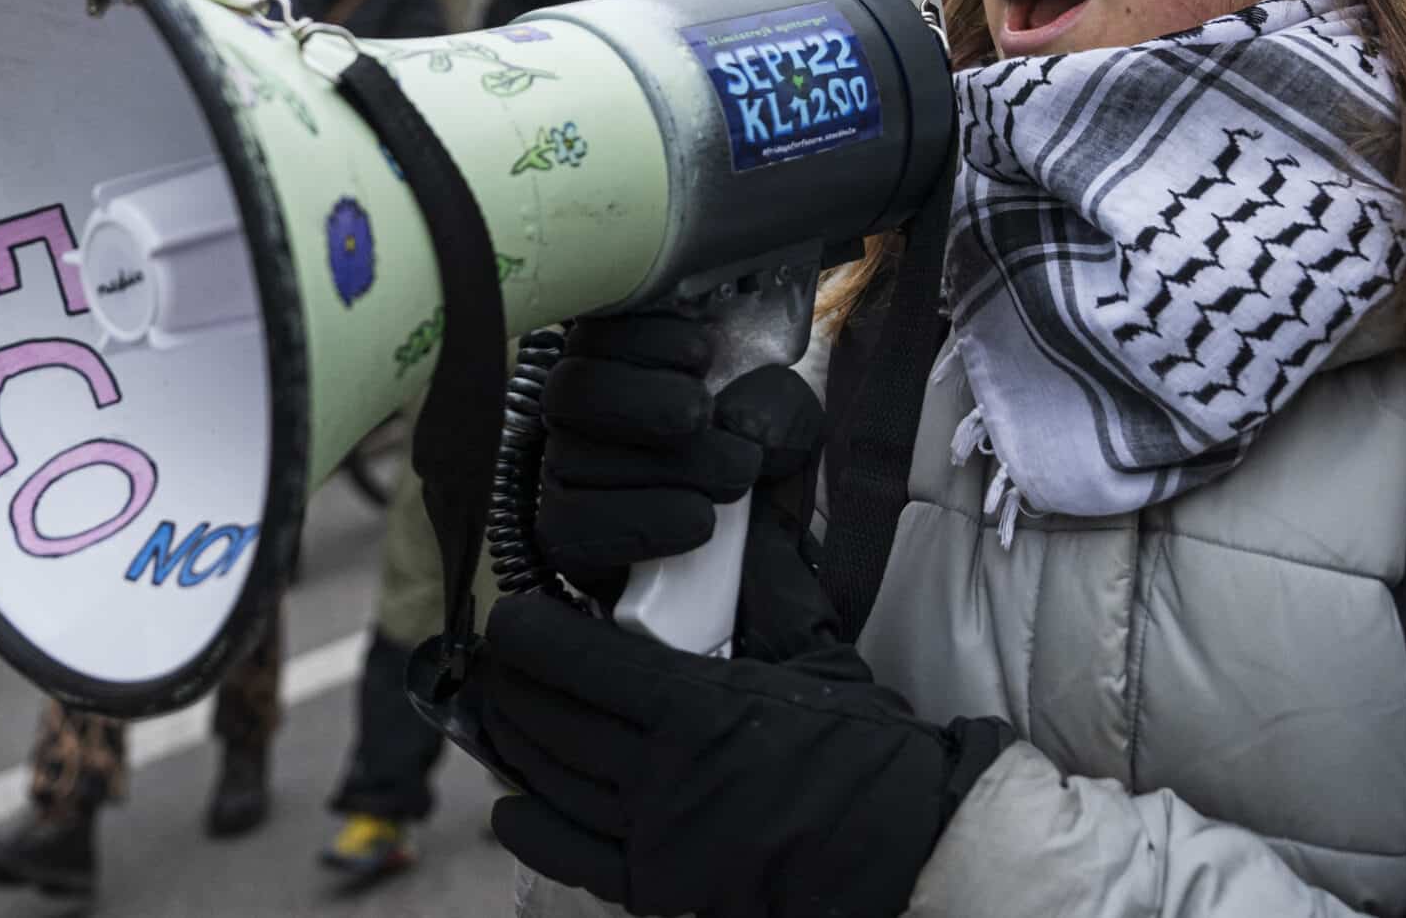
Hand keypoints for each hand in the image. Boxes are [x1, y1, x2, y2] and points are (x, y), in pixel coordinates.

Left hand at [476, 593, 1010, 917]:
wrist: (903, 846)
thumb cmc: (866, 748)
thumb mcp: (817, 651)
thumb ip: (767, 587)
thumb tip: (745, 524)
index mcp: (696, 707)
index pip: (578, 661)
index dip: (531, 634)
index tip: (516, 614)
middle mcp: (660, 776)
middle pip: (549, 720)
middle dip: (512, 682)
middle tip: (505, 655)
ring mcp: (654, 840)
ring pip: (549, 784)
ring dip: (514, 742)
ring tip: (503, 709)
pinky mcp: (659, 889)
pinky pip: (569, 857)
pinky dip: (530, 826)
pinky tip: (514, 801)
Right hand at [536, 315, 817, 608]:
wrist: (747, 544)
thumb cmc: (750, 456)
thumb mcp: (780, 419)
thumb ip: (775, 403)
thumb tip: (745, 419)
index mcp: (620, 356)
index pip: (598, 329)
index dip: (641, 336)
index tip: (702, 353)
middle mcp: (577, 410)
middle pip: (572, 390)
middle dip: (642, 400)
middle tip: (701, 414)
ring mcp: (561, 471)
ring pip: (573, 458)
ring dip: (664, 466)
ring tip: (733, 477)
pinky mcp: (562, 533)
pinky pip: (571, 526)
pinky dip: (642, 521)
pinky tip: (697, 518)